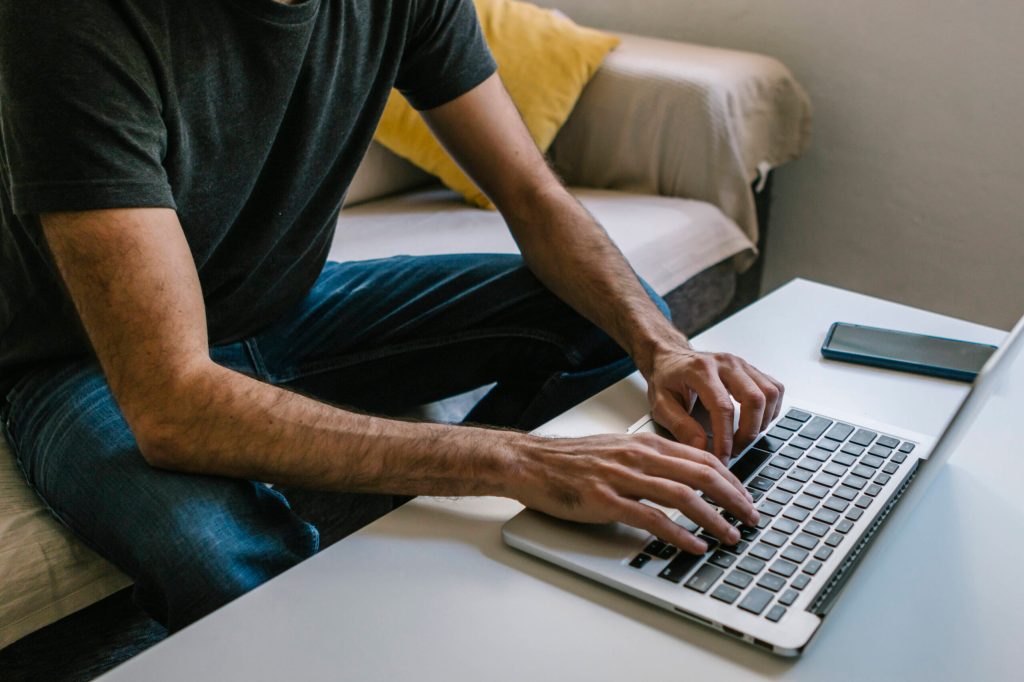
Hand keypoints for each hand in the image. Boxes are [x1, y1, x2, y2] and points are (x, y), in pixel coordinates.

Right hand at [510, 432, 759, 552]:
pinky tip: (693, 545)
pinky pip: (651, 518)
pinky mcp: (605, 500)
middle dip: (733, 498)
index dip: (731, 479)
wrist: (531, 463)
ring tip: (730, 535)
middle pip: (700, 474)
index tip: (745, 497)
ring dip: (713, 518)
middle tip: (751, 517)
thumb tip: (683, 481)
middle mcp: (638, 457)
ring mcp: (622, 478)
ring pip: (682, 496)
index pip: (701, 458)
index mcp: (644, 443)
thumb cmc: (571, 461)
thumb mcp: (617, 451)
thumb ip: (649, 462)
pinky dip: (678, 533)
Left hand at [643, 344, 784, 461]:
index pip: (722, 407)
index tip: (722, 458)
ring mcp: (742, 364)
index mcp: (701, 370)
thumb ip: (680, 426)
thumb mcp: (661, 404)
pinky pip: (775, 389)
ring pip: (770, 393)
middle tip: (735, 450)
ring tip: (744, 437)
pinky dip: (771, 410)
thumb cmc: (665, 380)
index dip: (725, 438)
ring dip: (762, 422)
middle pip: (754, 399)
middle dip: (749, 432)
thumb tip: (702, 448)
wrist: (670, 358)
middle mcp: (726, 363)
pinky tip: (755, 422)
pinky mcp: (751, 369)